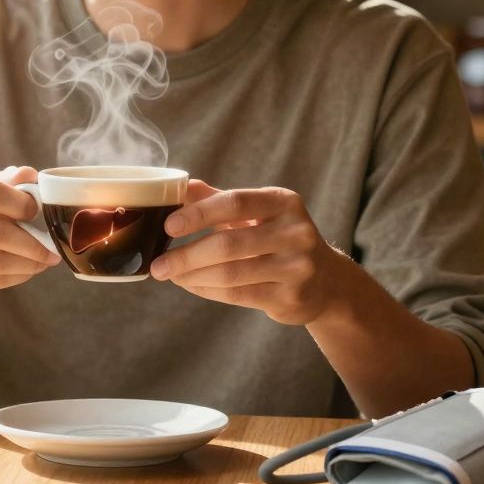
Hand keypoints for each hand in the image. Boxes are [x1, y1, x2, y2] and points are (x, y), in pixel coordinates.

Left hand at [149, 180, 340, 324]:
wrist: (325, 280)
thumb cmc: (278, 238)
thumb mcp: (256, 212)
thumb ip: (217, 199)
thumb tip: (180, 186)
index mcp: (284, 202)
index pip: (235, 202)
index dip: (198, 213)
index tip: (168, 225)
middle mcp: (296, 232)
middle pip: (229, 244)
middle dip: (186, 255)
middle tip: (158, 263)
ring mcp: (297, 267)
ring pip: (231, 273)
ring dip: (192, 275)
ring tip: (169, 274)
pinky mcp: (291, 297)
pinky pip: (237, 295)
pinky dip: (207, 290)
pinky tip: (190, 285)